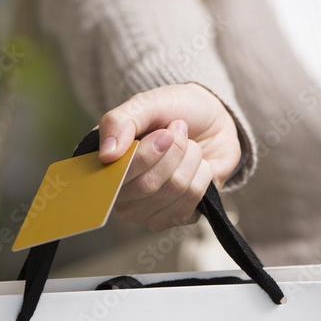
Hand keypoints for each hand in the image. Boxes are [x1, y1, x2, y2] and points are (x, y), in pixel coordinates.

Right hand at [98, 82, 241, 231]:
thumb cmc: (176, 110)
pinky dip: (202, 175)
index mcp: (107, 162)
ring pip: (173, 191)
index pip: (116, 175)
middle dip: (173, 151)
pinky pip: (191, 203)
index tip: (165, 133)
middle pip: (147, 185)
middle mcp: (121, 192)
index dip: (145, 156)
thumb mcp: (148, 103)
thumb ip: (120, 122)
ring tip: (190, 146)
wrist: (214, 120)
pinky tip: (197, 166)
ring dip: (191, 159)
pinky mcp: (174, 218)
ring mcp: (146, 209)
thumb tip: (106, 155)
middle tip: (179, 131)